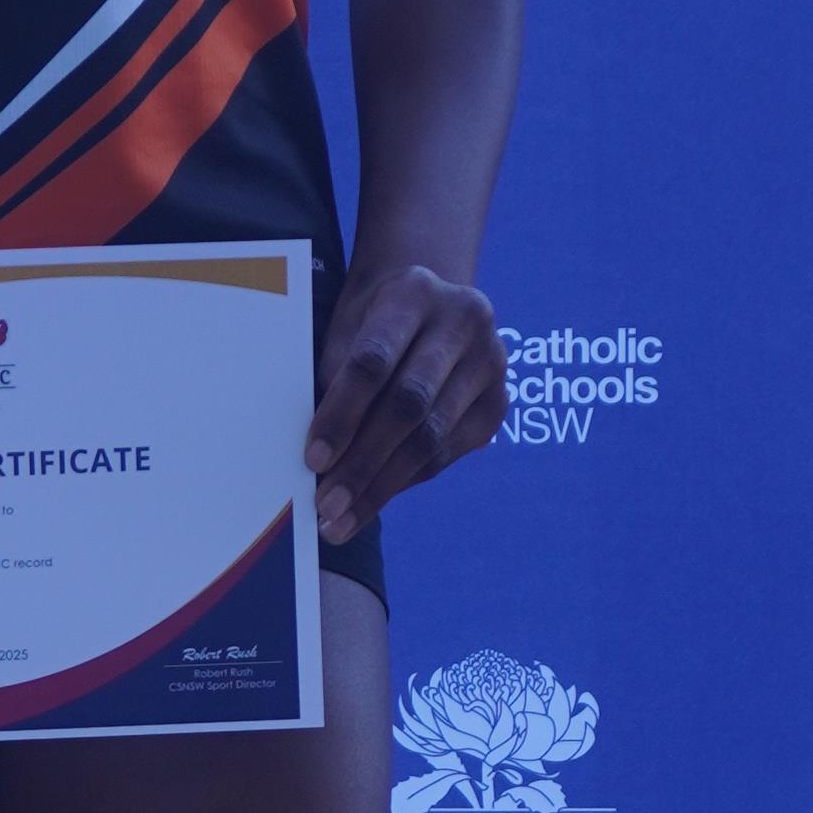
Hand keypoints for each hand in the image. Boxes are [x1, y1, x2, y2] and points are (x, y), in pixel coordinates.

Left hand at [305, 259, 505, 542]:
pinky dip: (406, 480)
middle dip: (363, 463)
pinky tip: (373, 500)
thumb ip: (334, 379)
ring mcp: (491, 363)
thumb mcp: (347, 329)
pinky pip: (447, 453)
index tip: (313, 461)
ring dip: (382, 485)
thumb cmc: (372, 321)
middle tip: (327, 506)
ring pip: (431, 437)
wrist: (430, 302)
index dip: (341, 415)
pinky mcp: (498, 403)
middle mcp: (464, 322)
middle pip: (408, 404)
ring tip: (343, 519)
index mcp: (414, 293)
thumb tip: (316, 459)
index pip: (373, 362)